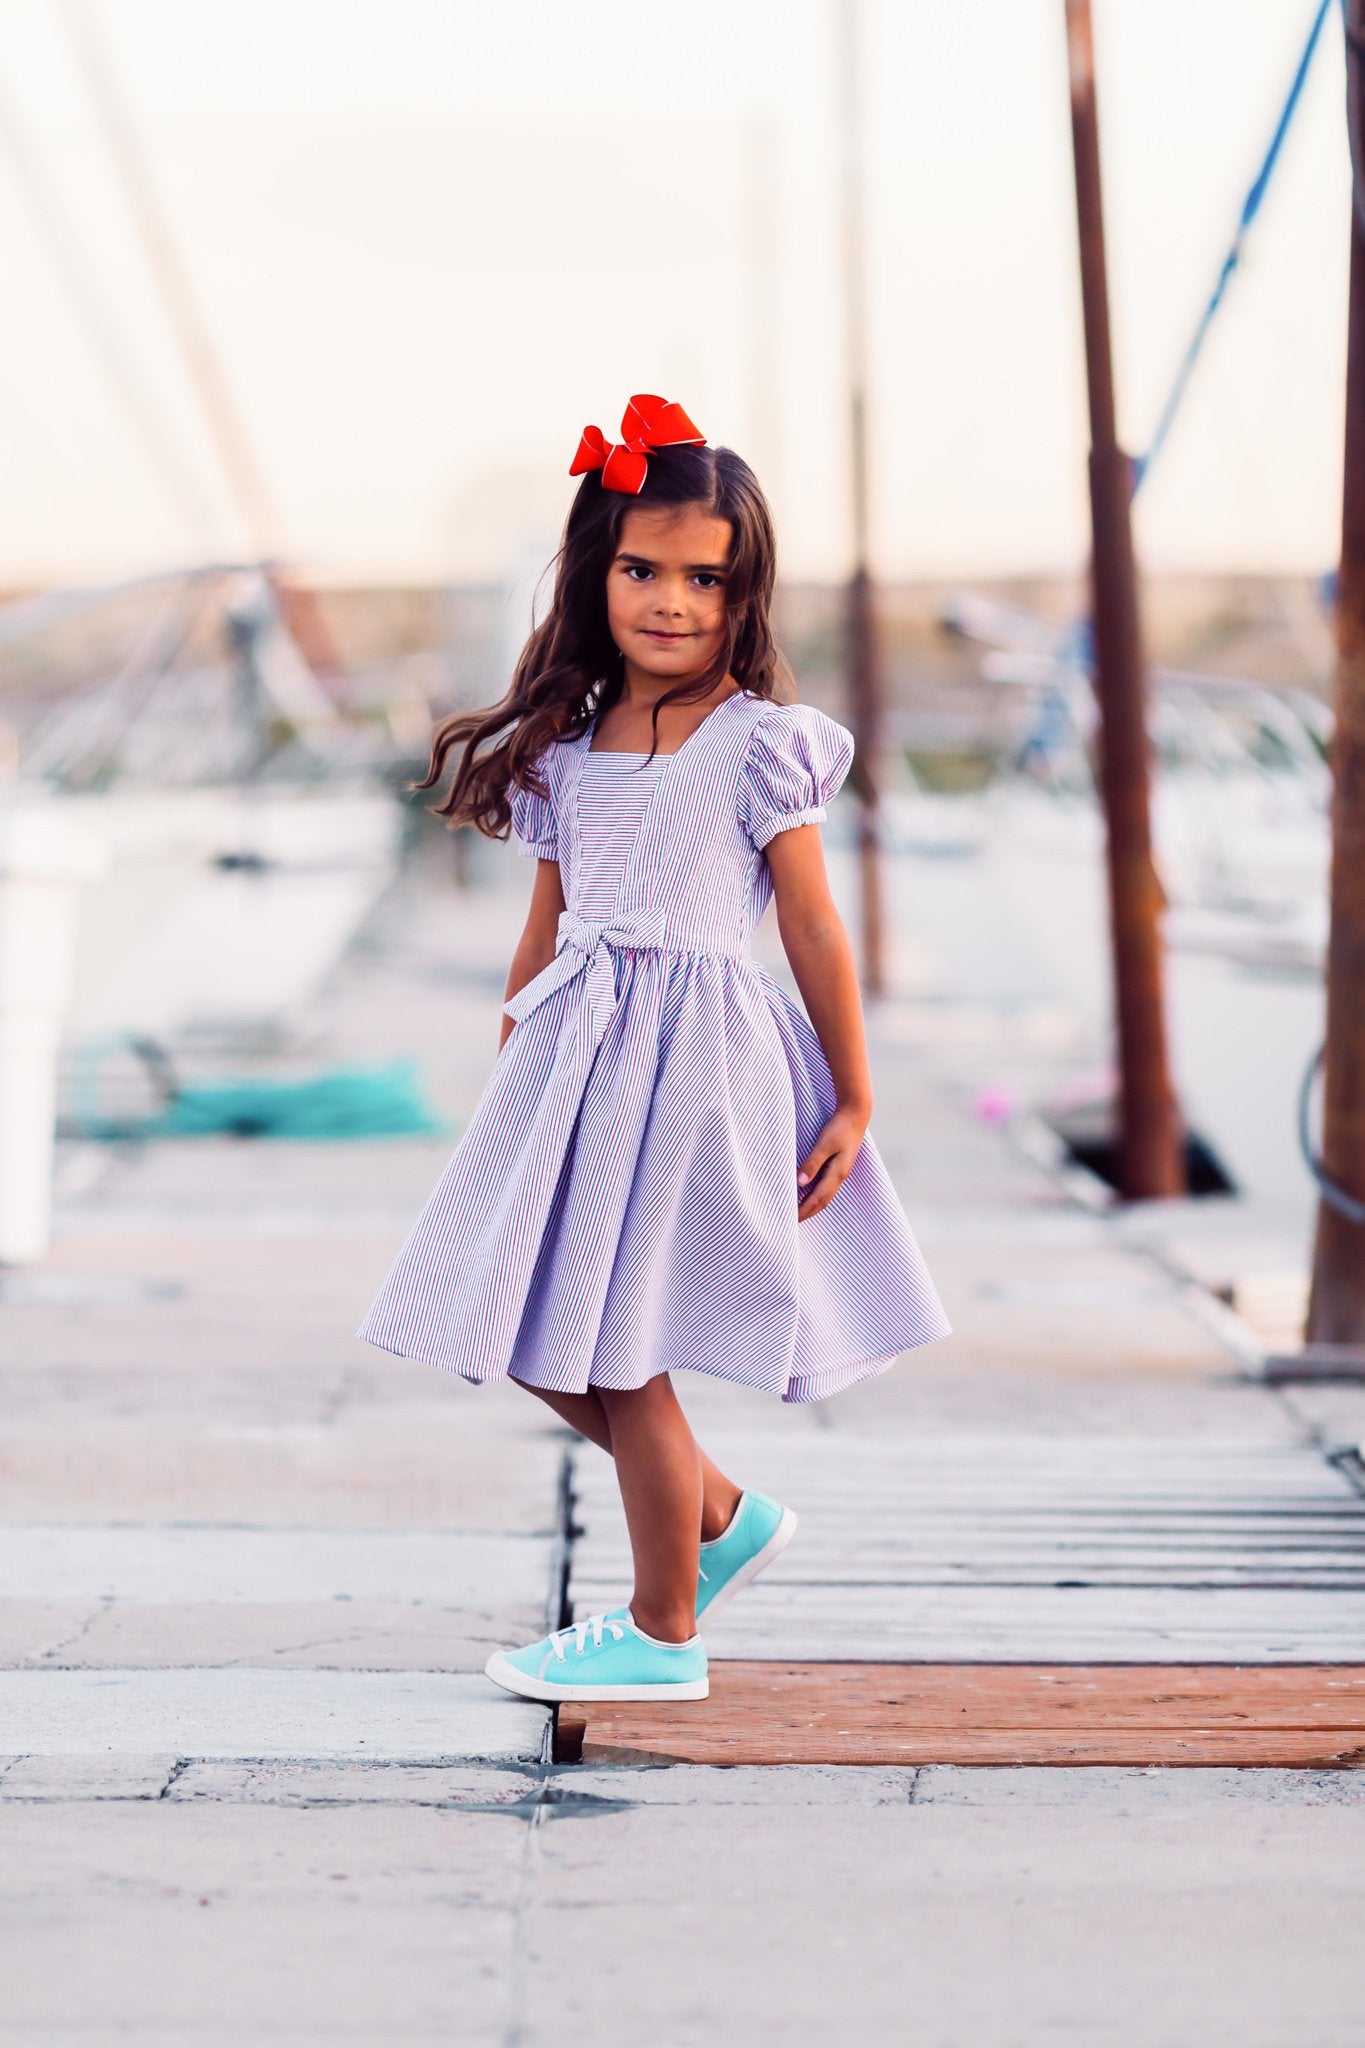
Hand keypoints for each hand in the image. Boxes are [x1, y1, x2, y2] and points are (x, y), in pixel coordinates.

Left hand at [797, 1105, 868, 1220]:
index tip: (791, 1220)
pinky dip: (817, 1195)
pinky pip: (827, 1187)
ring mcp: (841, 1172)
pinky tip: (808, 1194)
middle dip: (808, 1213)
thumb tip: (800, 1183)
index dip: (804, 1210)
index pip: (817, 1199)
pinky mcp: (839, 1166)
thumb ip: (812, 1163)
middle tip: (791, 1223)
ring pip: (825, 1195)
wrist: (856, 1115)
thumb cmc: (839, 1128)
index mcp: (837, 1174)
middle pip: (822, 1202)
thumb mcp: (824, 1144)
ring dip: (812, 1205)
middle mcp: (840, 1176)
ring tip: (799, 1212)